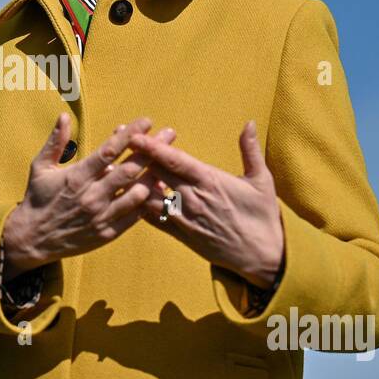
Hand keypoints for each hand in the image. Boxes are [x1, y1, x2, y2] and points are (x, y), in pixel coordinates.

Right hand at [2, 113, 176, 278]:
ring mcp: (101, 216)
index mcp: (77, 176)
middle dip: (153, 149)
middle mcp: (92, 195)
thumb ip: (55, 142)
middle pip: (130, 169)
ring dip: (155, 176)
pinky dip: (148, 202)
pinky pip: (134, 216)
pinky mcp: (107, 233)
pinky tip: (159, 190)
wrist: (31, 239)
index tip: (146, 121)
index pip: (110, 150)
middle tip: (170, 134)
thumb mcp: (40, 168)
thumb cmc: (37, 199)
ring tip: (169, 162)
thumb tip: (64, 115)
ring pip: (137, 193)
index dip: (130, 134)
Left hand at [129, 119, 284, 287]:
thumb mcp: (262, 180)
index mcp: (210, 181)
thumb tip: (250, 122)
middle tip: (118, 143)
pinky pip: (154, 219)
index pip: (174, 160)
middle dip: (137, 157)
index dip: (152, 147)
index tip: (134, 135)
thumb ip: (250, 150)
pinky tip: (130, 195)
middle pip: (156, 174)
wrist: (262, 256)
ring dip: (134, 183)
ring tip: (114, 169)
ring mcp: (185, 218)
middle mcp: (193, 198)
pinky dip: (141, 206)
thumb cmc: (263, 216)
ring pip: (150, 197)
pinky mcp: (182, 235)